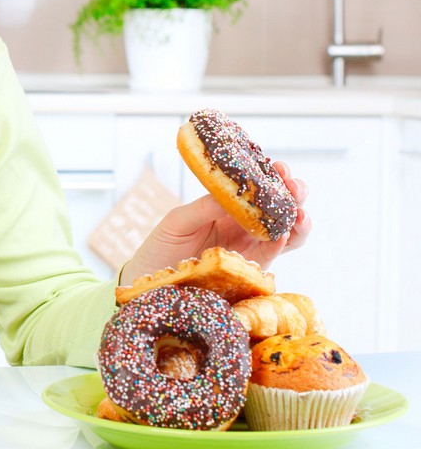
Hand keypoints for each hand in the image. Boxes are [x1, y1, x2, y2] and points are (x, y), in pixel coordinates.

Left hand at [120, 161, 310, 286]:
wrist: (149, 281)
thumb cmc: (162, 246)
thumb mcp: (178, 221)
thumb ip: (205, 207)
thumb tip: (232, 191)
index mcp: (228, 208)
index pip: (258, 189)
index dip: (273, 177)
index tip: (278, 167)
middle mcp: (244, 227)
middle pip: (281, 208)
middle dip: (294, 194)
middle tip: (293, 187)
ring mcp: (249, 249)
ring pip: (287, 234)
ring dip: (298, 221)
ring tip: (298, 213)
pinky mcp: (248, 272)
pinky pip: (270, 256)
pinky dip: (281, 245)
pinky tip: (283, 235)